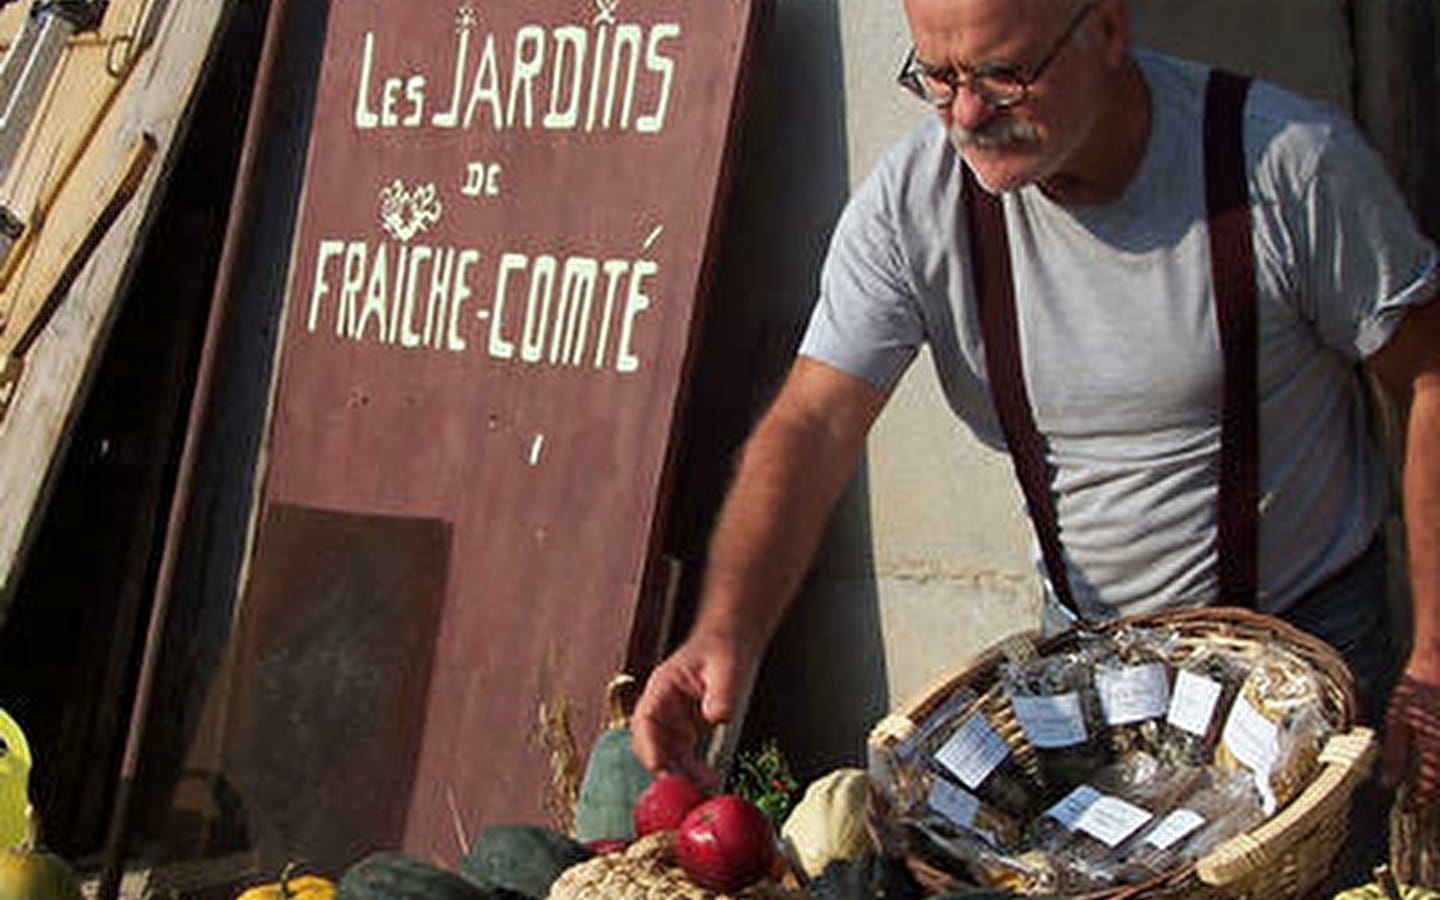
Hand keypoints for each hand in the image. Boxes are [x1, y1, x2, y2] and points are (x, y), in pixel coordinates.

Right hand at [631, 631, 756, 787]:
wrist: (731, 645)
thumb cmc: (723, 650)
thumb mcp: (726, 668)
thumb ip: (722, 692)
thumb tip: (717, 717)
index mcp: (662, 688)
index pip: (645, 722)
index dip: (648, 747)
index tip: (659, 768)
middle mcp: (661, 709)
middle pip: (652, 746)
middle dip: (665, 771)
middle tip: (685, 792)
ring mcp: (672, 723)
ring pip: (667, 758)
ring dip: (681, 777)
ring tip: (703, 791)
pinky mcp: (686, 733)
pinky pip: (683, 759)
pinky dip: (693, 773)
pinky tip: (710, 783)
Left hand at [1383, 670, 1439, 808]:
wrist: (1438, 665)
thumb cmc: (1416, 690)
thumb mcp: (1397, 720)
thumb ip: (1395, 754)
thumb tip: (1389, 783)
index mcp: (1435, 749)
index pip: (1430, 787)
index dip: (1419, 802)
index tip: (1408, 808)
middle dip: (1432, 797)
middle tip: (1416, 803)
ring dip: (1437, 783)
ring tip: (1425, 790)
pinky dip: (1439, 767)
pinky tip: (1431, 767)